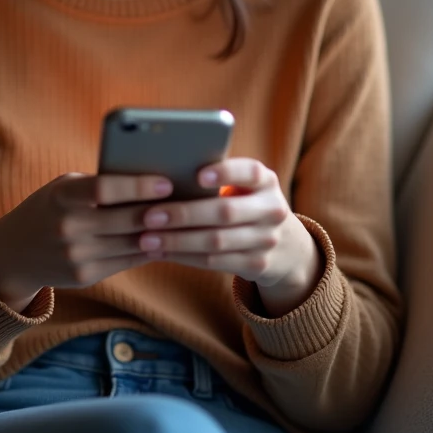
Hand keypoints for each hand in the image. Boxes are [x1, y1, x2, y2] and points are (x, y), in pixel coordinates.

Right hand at [0, 170, 175, 311]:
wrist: (13, 253)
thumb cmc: (49, 208)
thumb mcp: (64, 188)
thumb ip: (98, 185)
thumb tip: (150, 184)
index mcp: (62, 196)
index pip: (104, 188)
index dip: (138, 186)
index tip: (166, 182)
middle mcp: (68, 227)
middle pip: (125, 219)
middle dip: (161, 211)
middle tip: (189, 201)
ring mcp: (77, 256)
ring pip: (132, 243)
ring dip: (162, 233)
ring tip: (187, 220)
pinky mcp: (86, 276)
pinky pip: (127, 261)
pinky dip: (149, 250)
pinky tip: (167, 239)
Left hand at [136, 157, 323, 306]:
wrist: (286, 247)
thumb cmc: (247, 203)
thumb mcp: (247, 187)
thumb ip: (220, 176)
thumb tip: (166, 167)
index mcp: (266, 181)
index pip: (249, 172)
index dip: (225, 172)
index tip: (197, 174)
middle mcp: (272, 210)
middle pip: (225, 212)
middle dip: (184, 214)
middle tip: (149, 215)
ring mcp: (267, 240)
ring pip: (215, 241)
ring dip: (177, 241)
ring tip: (146, 238)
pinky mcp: (257, 265)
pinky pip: (214, 262)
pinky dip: (184, 257)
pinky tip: (160, 253)